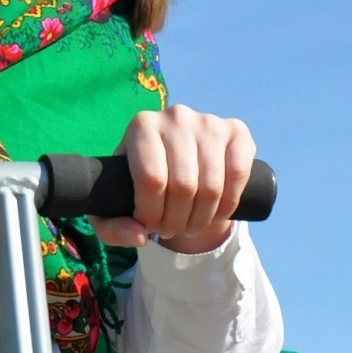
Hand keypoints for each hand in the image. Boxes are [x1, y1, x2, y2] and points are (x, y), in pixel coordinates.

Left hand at [90, 103, 255, 254]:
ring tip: (190, 226)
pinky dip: (229, 205)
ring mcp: (208, 122)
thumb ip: (113, 228)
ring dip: (202, 219)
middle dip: (177, 221)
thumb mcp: (116, 203)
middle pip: (183, 186)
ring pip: (212, 186)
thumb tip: (139, 236)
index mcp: (141, 125)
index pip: (150, 178)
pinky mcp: (236, 131)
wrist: (177, 158)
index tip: (149, 226)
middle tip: (171, 230)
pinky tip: (216, 215)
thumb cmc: (141, 182)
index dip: (152, 213)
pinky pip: (238, 174)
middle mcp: (175, 116)